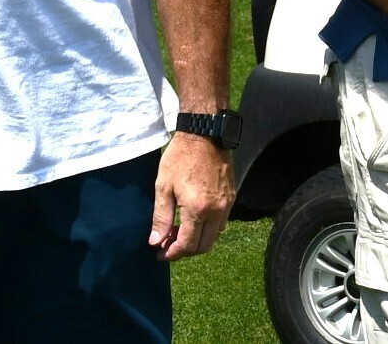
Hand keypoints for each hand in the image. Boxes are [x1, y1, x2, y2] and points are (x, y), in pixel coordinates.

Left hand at [150, 131, 234, 260]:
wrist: (205, 134)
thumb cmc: (180, 157)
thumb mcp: (163, 187)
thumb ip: (160, 217)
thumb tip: (156, 242)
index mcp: (198, 209)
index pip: (187, 244)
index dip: (172, 253)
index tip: (159, 253)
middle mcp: (216, 210)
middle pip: (203, 246)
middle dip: (184, 251)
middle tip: (167, 245)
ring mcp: (227, 204)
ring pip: (214, 236)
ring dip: (197, 240)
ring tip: (178, 232)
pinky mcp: (231, 196)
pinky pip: (221, 222)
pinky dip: (207, 228)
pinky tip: (193, 219)